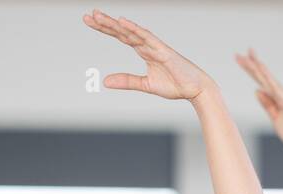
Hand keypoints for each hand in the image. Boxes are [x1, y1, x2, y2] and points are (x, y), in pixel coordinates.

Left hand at [83, 9, 210, 101]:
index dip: (105, 29)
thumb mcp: (145, 84)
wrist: (195, 89)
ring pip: (131, 31)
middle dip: (105, 23)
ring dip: (114, 24)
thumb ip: (127, 81)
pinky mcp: (163, 50)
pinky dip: (134, 29)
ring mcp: (155, 45)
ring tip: (98, 16)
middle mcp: (147, 44)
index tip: (90, 21)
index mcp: (143, 50)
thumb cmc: (174, 84)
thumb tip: (105, 81)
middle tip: (88, 15)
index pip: (121, 36)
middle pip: (122, 31)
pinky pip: (146, 37)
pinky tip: (122, 22)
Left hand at [235, 49, 282, 154]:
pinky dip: (268, 77)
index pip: (260, 82)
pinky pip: (276, 88)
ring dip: (257, 67)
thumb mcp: (275, 118)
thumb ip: (267, 104)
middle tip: (237, 55)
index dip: (251, 71)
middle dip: (250, 65)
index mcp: (276, 98)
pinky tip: (261, 68)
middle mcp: (281, 94)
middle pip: (262, 77)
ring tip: (247, 56)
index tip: (240, 60)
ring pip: (268, 79)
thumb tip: (256, 90)